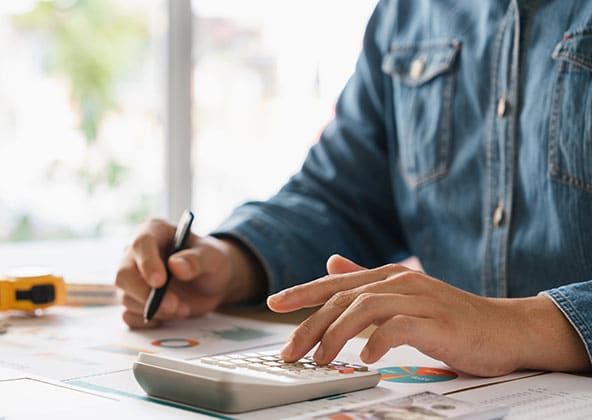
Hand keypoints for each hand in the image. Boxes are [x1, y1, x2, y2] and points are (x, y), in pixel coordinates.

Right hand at [115, 218, 264, 327]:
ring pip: (127, 298)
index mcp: (153, 231)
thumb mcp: (213, 257)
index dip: (147, 263)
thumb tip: (176, 266)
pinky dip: (149, 321)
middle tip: (174, 305)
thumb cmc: (210, 261)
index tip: (160, 282)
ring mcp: (132, 279)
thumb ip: (197, 259)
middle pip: (124, 275)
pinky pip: (129, 316)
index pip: (141, 244)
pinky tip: (169, 315)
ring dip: (156, 310)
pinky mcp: (134, 300)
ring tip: (183, 308)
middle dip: (146, 294)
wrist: (211, 282)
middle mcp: (136, 254)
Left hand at [267, 255, 590, 375]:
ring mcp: (419, 299)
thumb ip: (367, 281)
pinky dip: (378, 341)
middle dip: (310, 324)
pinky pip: (400, 327)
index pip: (336, 282)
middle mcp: (400, 282)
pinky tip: (366, 358)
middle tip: (290, 351)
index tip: (273, 303)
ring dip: (336, 335)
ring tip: (320, 359)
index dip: (302, 291)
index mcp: (389, 276)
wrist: (506, 329)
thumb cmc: (451, 318)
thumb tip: (332, 262)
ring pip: (364, 308)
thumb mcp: (404, 296)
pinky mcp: (438, 322)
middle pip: (343, 298)